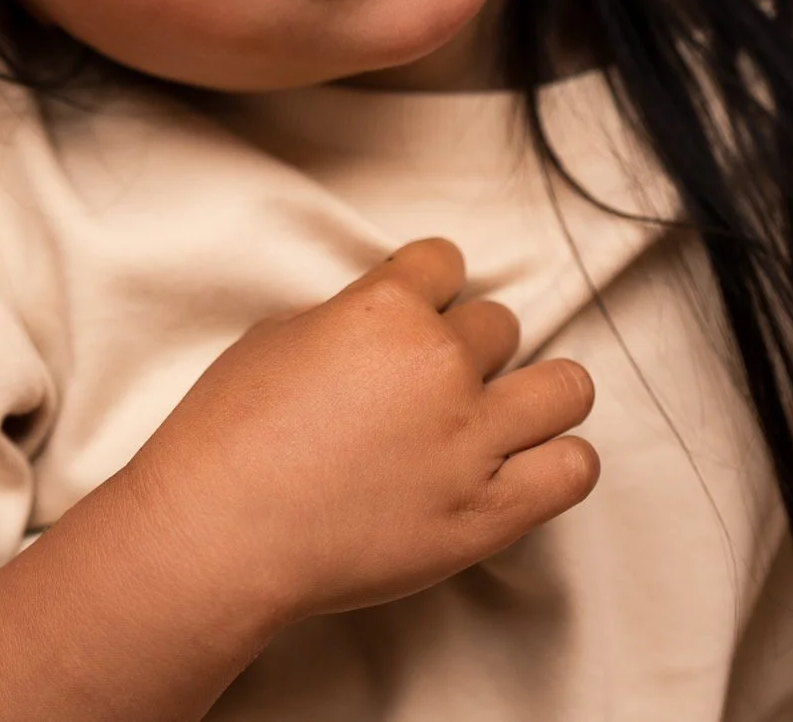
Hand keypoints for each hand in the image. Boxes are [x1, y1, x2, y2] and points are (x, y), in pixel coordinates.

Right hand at [121, 238, 597, 628]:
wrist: (220, 532)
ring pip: (564, 387)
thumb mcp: (280, 335)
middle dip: (468, 346)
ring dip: (537, 393)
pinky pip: (572, 469)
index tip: (420, 309)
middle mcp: (441, 365)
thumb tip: (388, 326)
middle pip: (499, 324)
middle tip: (433, 382)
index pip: (447, 261)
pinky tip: (525, 463)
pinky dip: (559, 460)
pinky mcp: (487, 514)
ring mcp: (471, 441)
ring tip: (506, 413)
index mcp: (387, 309)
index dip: (430, 286)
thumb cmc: (229, 432)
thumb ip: (351, 318)